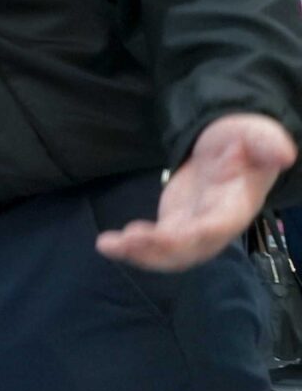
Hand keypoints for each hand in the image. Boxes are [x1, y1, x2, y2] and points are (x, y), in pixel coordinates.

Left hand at [97, 113, 296, 270]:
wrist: (232, 147)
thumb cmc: (245, 142)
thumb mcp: (257, 135)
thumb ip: (268, 144)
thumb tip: (285, 154)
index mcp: (236, 205)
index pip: (220, 226)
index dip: (199, 233)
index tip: (175, 234)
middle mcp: (215, 225)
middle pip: (191, 248)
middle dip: (162, 249)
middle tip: (132, 239)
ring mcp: (193, 228)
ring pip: (170, 254)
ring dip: (141, 254)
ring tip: (111, 245)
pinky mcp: (174, 226)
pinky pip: (154, 245)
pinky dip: (130, 248)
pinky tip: (107, 244)